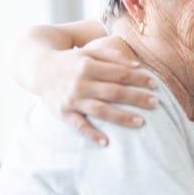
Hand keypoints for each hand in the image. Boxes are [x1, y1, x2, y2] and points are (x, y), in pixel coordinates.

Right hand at [41, 36, 156, 145]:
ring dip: (121, 117)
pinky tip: (107, 142)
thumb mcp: (89, 52)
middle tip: (155, 104)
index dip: (139, 79)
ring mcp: (71, 99)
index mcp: (88, 65)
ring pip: (100, 110)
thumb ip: (113, 56)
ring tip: (141, 122)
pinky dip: (92, 134)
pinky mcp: (62, 112)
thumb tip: (138, 65)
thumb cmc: (71, 61)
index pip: (119, 73)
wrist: (38, 67)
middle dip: (136, 98)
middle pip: (114, 92)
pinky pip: (79, 125)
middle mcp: (80, 82)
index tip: (155, 85)